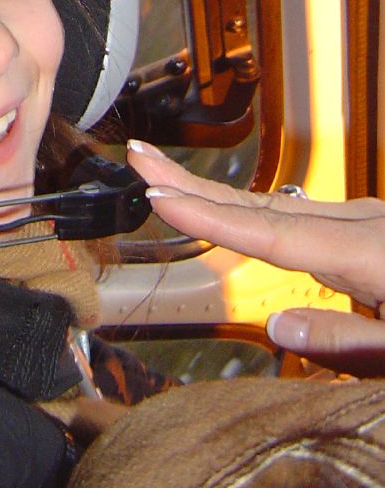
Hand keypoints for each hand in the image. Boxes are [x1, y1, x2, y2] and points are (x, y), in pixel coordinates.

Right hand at [127, 139, 384, 374]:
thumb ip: (347, 343)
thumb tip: (277, 327)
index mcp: (372, 251)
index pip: (273, 234)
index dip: (208, 216)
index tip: (155, 194)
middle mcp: (363, 224)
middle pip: (263, 205)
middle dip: (193, 183)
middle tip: (138, 156)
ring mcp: (365, 223)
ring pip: (276, 207)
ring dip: (215, 194)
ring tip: (162, 176)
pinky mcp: (367, 232)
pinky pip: (297, 218)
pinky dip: (251, 210)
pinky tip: (223, 207)